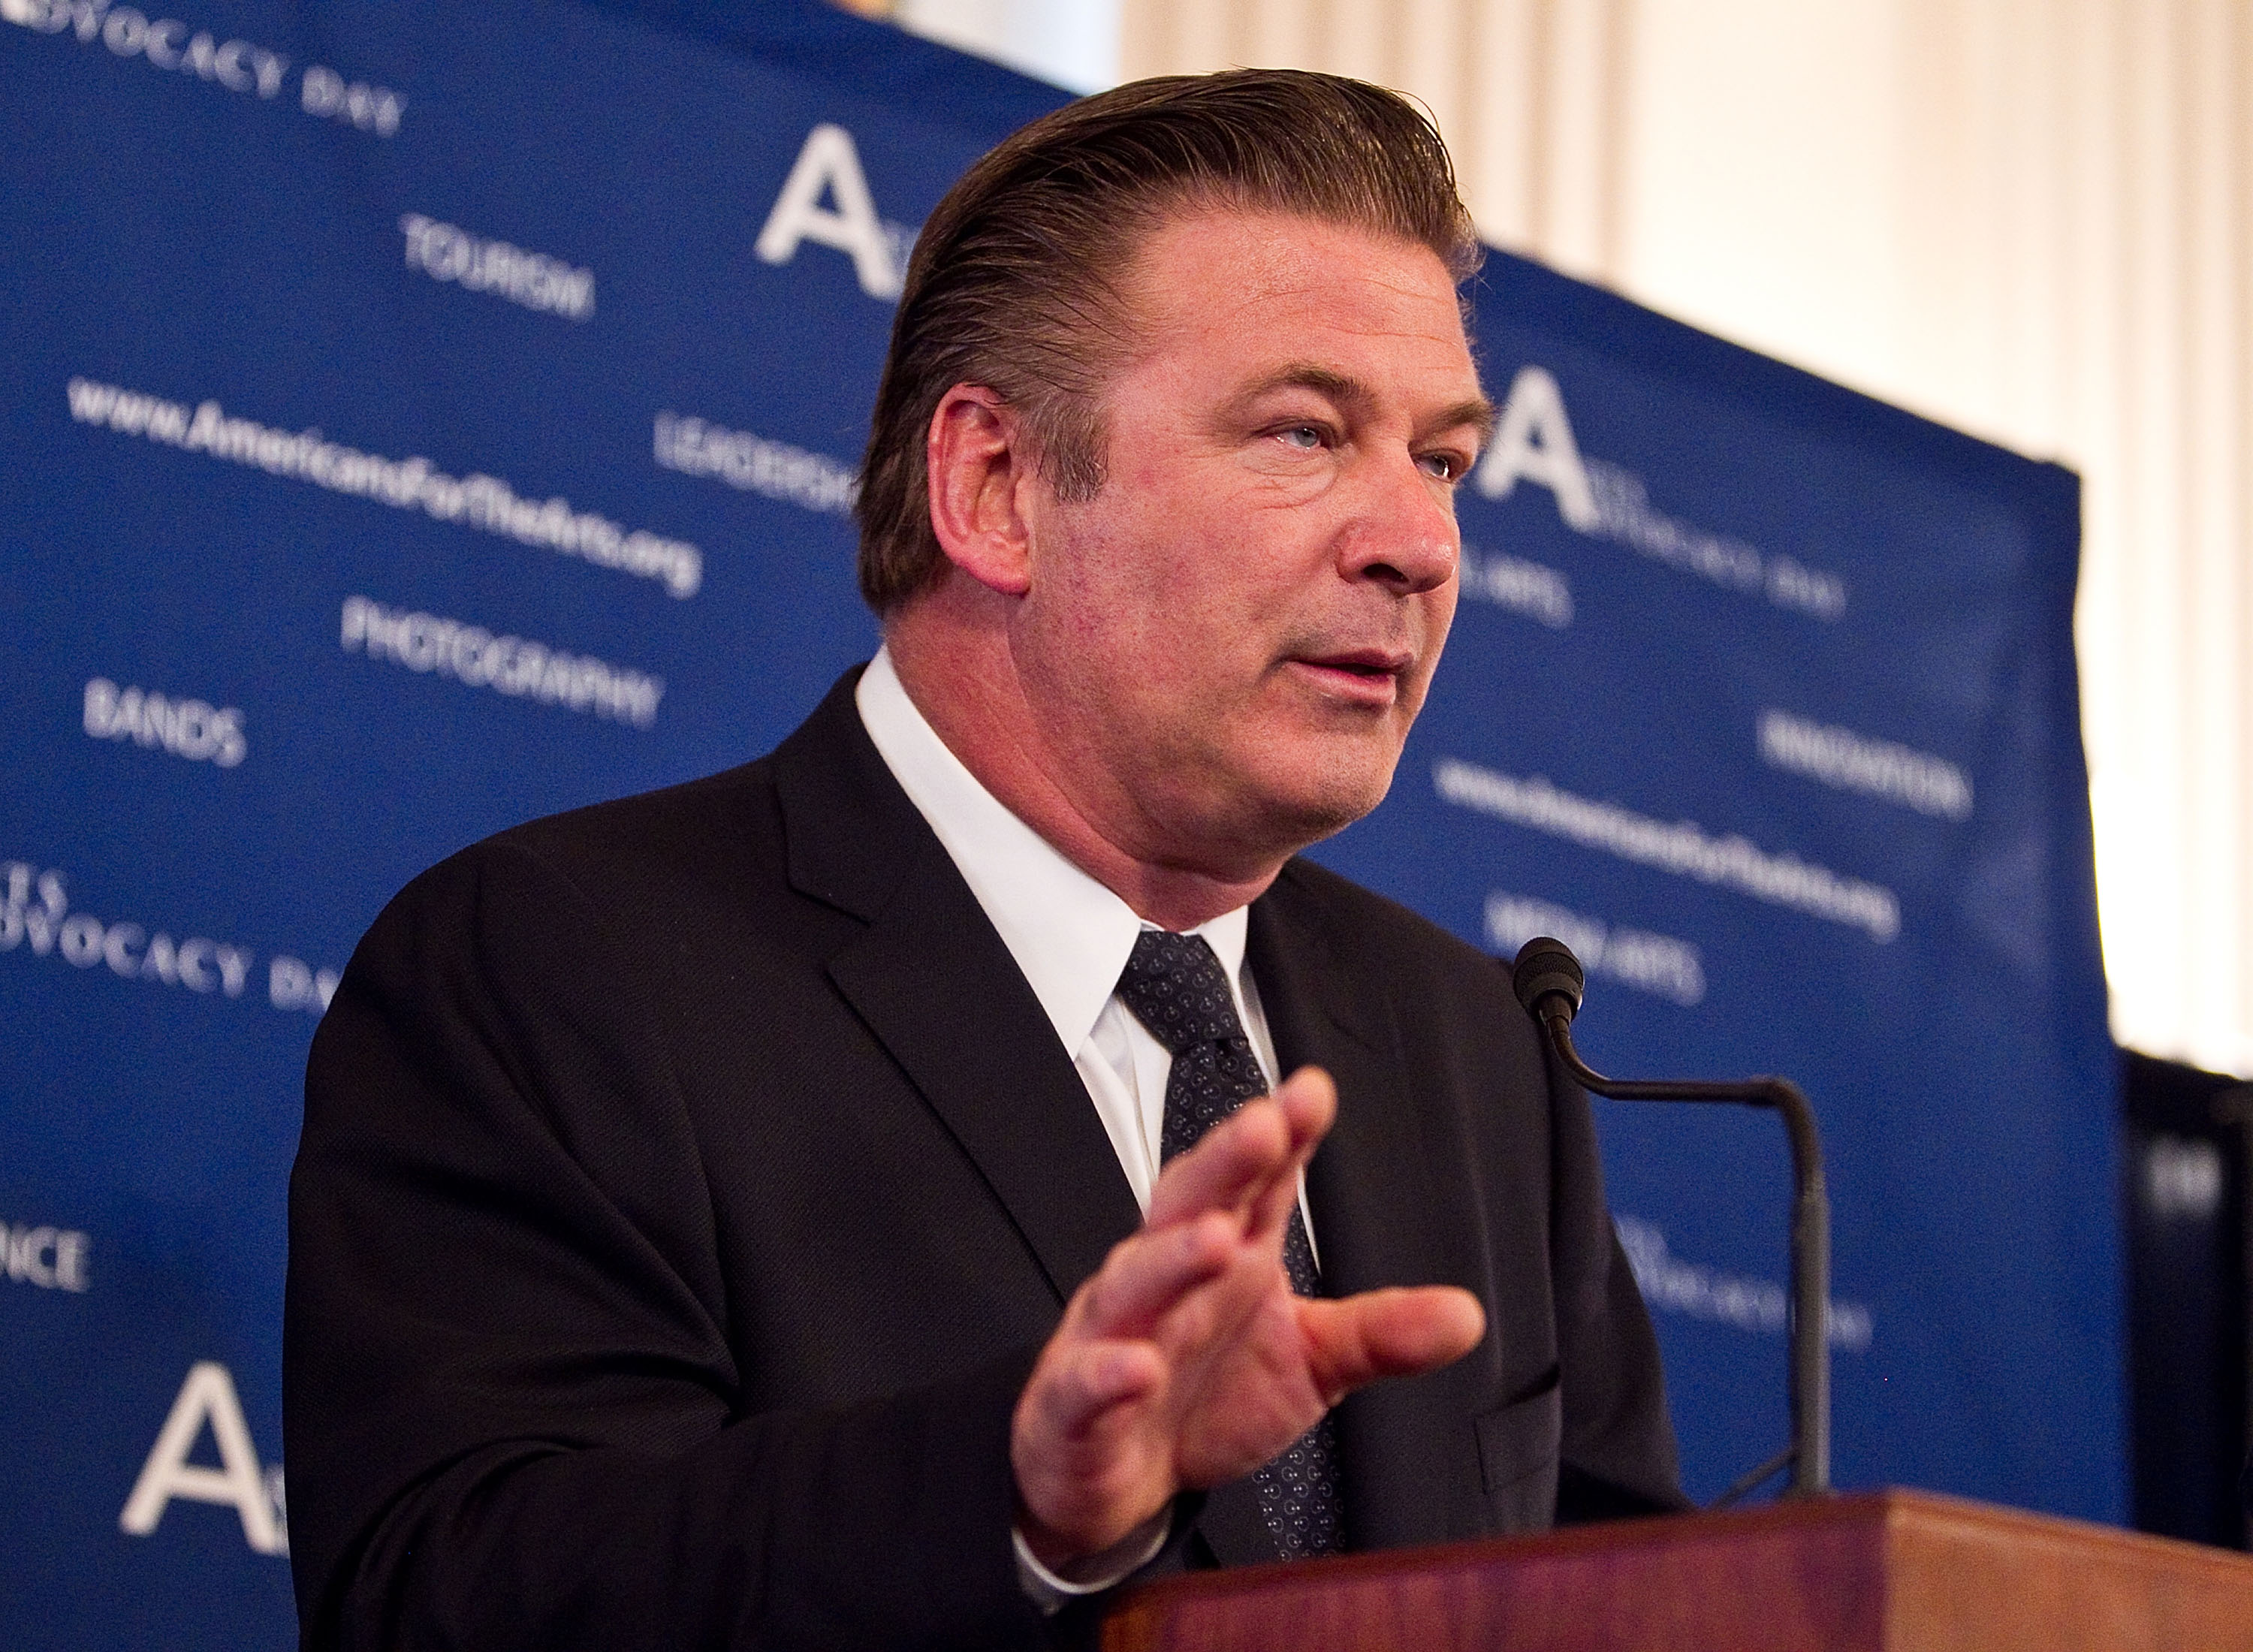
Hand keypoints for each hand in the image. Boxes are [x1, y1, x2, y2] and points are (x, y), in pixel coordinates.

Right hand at [1009, 1065, 1485, 1568]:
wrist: (1119, 1475)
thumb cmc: (1209, 1394)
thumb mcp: (1311, 1362)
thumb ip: (1380, 1333)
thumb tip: (1466, 1316)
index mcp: (1228, 1251)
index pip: (1257, 1181)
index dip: (1283, 1134)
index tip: (1314, 1093)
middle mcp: (1169, 1278)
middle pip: (1190, 1204)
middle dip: (1225, 1164)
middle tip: (1264, 1128)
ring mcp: (1117, 1333)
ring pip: (1136, 1282)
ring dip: (1173, 1257)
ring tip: (1217, 1239)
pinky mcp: (1077, 1401)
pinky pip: (1086, 1380)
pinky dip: (1107, 1372)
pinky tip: (1136, 1367)